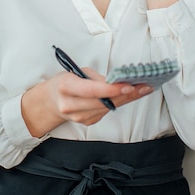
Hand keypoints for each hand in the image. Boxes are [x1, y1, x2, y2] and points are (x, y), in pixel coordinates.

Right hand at [21, 68, 152, 137]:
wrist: (50, 101)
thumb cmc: (64, 82)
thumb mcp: (76, 72)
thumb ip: (95, 78)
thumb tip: (117, 83)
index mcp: (66, 87)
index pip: (91, 90)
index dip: (111, 90)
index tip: (128, 86)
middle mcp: (70, 105)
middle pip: (103, 102)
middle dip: (125, 95)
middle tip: (144, 86)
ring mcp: (78, 117)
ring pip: (108, 108)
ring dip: (126, 99)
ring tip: (142, 89)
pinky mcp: (86, 122)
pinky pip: (105, 112)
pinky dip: (118, 104)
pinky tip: (129, 96)